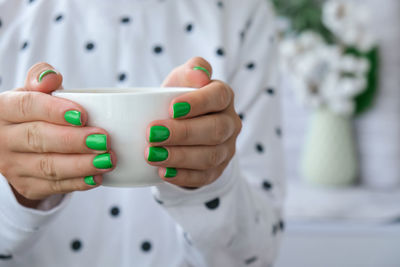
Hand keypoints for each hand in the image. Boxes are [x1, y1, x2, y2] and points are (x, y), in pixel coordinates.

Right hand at [0, 63, 115, 207]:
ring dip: (81, 165)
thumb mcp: (36, 91)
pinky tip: (97, 177)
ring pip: (47, 167)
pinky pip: (53, 187)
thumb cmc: (37, 112)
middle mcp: (3, 139)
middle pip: (38, 139)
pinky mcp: (27, 186)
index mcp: (4, 110)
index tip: (83, 115)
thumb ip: (42, 78)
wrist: (22, 144)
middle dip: (74, 141)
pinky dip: (77, 183)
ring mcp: (12, 166)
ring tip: (107, 159)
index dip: (54, 111)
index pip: (26, 106)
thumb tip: (50, 77)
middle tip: (103, 139)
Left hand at [145, 57, 241, 187]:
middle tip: (151, 133)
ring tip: (151, 155)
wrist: (178, 127)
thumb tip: (200, 74)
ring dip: (179, 156)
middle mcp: (230, 123)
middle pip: (215, 130)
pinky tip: (163, 172)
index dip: (197, 103)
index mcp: (223, 97)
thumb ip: (191, 69)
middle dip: (182, 133)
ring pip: (210, 156)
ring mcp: (226, 149)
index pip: (218, 96)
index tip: (170, 108)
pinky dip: (183, 176)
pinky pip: (205, 177)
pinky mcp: (217, 170)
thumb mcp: (180, 80)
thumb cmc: (177, 99)